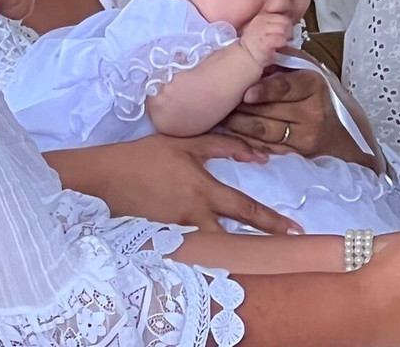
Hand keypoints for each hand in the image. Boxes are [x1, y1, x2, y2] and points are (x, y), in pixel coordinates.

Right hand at [46, 134, 302, 234]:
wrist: (104, 177)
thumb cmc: (145, 156)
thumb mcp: (185, 143)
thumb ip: (222, 145)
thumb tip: (256, 152)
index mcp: (203, 190)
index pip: (245, 208)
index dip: (272, 220)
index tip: (295, 230)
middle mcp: (194, 215)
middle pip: (234, 238)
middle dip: (260, 246)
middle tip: (283, 251)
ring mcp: (178, 231)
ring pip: (213, 247)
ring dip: (233, 251)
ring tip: (254, 256)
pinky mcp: (162, 239)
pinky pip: (190, 248)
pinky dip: (204, 251)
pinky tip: (214, 255)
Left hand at [222, 67, 371, 165]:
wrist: (348, 131)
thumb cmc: (323, 93)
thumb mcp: (310, 70)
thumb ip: (285, 59)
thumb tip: (258, 46)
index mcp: (313, 84)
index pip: (287, 87)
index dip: (266, 90)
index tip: (246, 92)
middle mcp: (312, 111)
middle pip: (270, 111)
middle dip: (241, 108)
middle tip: (220, 103)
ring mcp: (307, 135)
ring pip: (266, 131)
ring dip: (240, 125)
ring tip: (222, 117)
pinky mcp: (300, 153)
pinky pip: (269, 148)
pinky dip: (249, 141)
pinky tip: (234, 135)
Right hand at [238, 12, 293, 67]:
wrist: (245, 57)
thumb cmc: (256, 45)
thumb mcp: (263, 29)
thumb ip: (274, 25)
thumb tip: (289, 27)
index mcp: (262, 17)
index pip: (282, 16)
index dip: (286, 25)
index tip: (284, 34)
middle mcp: (261, 21)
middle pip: (285, 21)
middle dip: (289, 31)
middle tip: (285, 39)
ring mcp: (262, 31)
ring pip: (284, 29)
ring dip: (286, 37)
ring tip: (282, 44)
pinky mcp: (264, 42)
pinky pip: (280, 39)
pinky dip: (282, 43)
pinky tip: (278, 47)